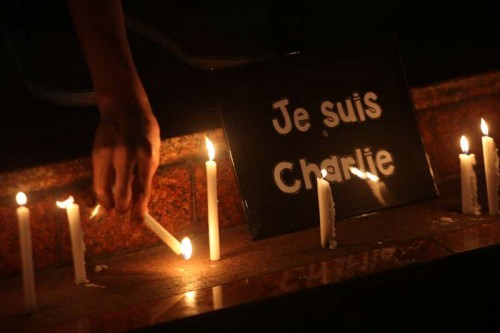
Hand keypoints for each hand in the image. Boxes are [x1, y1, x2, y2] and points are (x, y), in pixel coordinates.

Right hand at [92, 98, 159, 221]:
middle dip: (123, 208)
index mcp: (147, 156)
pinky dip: (101, 190)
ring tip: (112, 207)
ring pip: (104, 188)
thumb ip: (145, 177)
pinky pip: (97, 178)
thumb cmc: (144, 134)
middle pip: (122, 192)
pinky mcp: (96, 153)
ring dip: (109, 202)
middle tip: (123, 212)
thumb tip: (140, 203)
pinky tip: (105, 195)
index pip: (143, 190)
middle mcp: (127, 155)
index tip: (137, 222)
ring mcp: (109, 153)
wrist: (124, 109)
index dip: (140, 209)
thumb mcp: (152, 153)